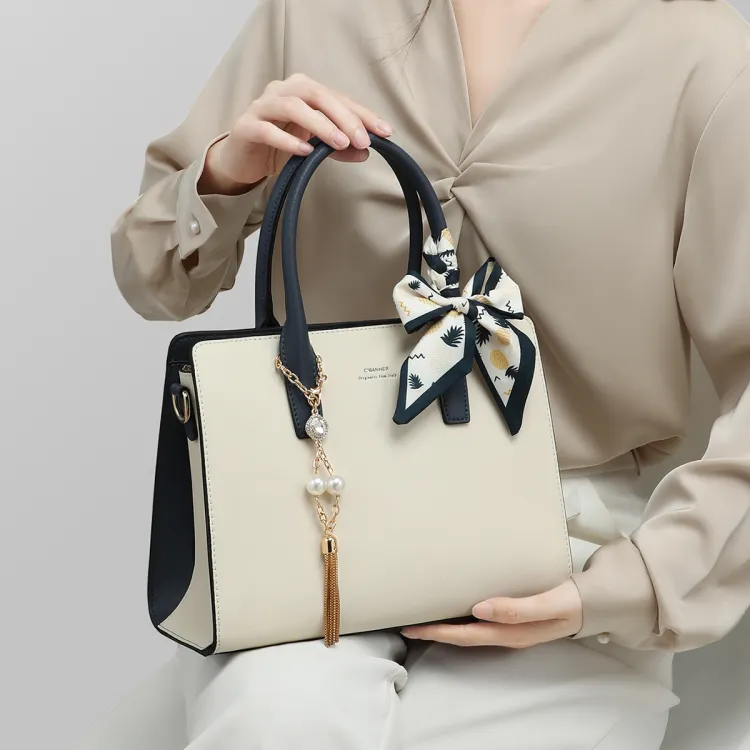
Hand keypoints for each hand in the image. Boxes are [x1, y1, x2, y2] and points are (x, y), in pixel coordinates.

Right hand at [200, 73, 392, 194]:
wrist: (242, 160)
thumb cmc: (279, 146)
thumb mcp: (314, 147)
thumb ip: (338, 148)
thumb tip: (366, 151)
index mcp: (303, 91)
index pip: (338, 98)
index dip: (362, 114)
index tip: (384, 132)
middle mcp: (283, 91)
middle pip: (317, 94)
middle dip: (344, 117)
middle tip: (362, 140)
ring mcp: (262, 106)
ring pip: (292, 106)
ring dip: (319, 125)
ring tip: (338, 143)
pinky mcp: (246, 126)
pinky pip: (268, 129)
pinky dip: (288, 140)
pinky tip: (305, 152)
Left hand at [401, 579, 582, 647]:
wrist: (596, 602)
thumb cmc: (572, 601)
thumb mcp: (549, 604)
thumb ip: (516, 609)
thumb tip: (477, 610)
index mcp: (512, 633)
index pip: (466, 635)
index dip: (438, 632)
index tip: (412, 626)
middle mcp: (506, 633)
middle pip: (463, 635)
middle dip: (435, 630)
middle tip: (407, 622)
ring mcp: (509, 626)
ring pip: (470, 628)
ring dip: (446, 623)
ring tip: (424, 612)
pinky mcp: (513, 615)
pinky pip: (481, 618)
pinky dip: (462, 613)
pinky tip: (454, 603)